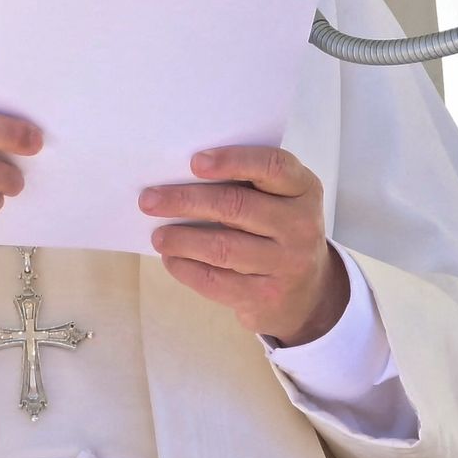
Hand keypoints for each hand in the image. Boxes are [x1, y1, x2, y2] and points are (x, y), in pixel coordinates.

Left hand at [140, 146, 348, 346]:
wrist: (309, 293)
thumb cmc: (279, 231)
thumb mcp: (280, 201)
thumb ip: (247, 184)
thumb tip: (179, 176)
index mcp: (304, 189)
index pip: (272, 166)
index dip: (232, 161)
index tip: (194, 162)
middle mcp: (301, 225)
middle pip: (236, 206)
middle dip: (186, 200)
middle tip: (149, 200)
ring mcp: (287, 264)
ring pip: (222, 247)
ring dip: (181, 239)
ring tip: (158, 235)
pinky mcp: (266, 296)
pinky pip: (216, 281)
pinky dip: (186, 268)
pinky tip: (172, 259)